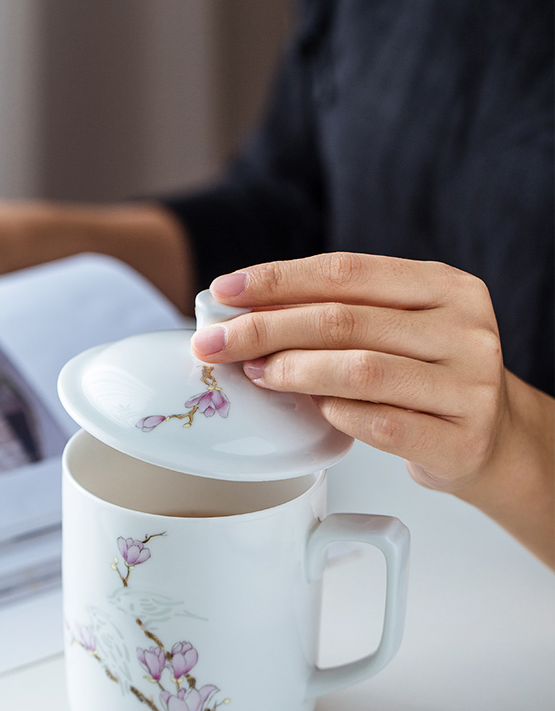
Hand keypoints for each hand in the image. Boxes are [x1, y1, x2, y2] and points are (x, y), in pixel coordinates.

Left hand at [191, 252, 553, 564]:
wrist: (494, 440)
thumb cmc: (428, 379)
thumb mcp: (399, 330)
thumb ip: (341, 314)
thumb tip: (245, 312)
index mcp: (445, 287)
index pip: (347, 271)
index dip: (279, 279)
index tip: (224, 290)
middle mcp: (464, 329)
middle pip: (345, 319)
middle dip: (267, 328)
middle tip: (217, 342)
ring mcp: (468, 386)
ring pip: (362, 370)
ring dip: (295, 371)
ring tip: (257, 374)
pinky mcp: (461, 439)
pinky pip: (382, 424)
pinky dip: (335, 414)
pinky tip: (310, 411)